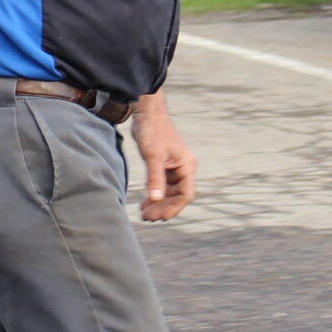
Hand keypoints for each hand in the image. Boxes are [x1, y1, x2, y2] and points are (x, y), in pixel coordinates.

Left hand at [131, 106, 196, 222]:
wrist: (147, 113)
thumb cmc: (152, 130)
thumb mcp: (153, 156)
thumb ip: (154, 178)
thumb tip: (156, 199)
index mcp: (187, 166)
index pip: (186, 195)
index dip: (173, 208)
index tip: (159, 217)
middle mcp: (184, 168)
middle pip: (177, 196)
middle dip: (163, 208)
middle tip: (147, 218)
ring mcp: (174, 168)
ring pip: (169, 193)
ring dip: (158, 204)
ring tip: (144, 214)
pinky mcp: (164, 166)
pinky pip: (162, 186)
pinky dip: (154, 195)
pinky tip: (144, 203)